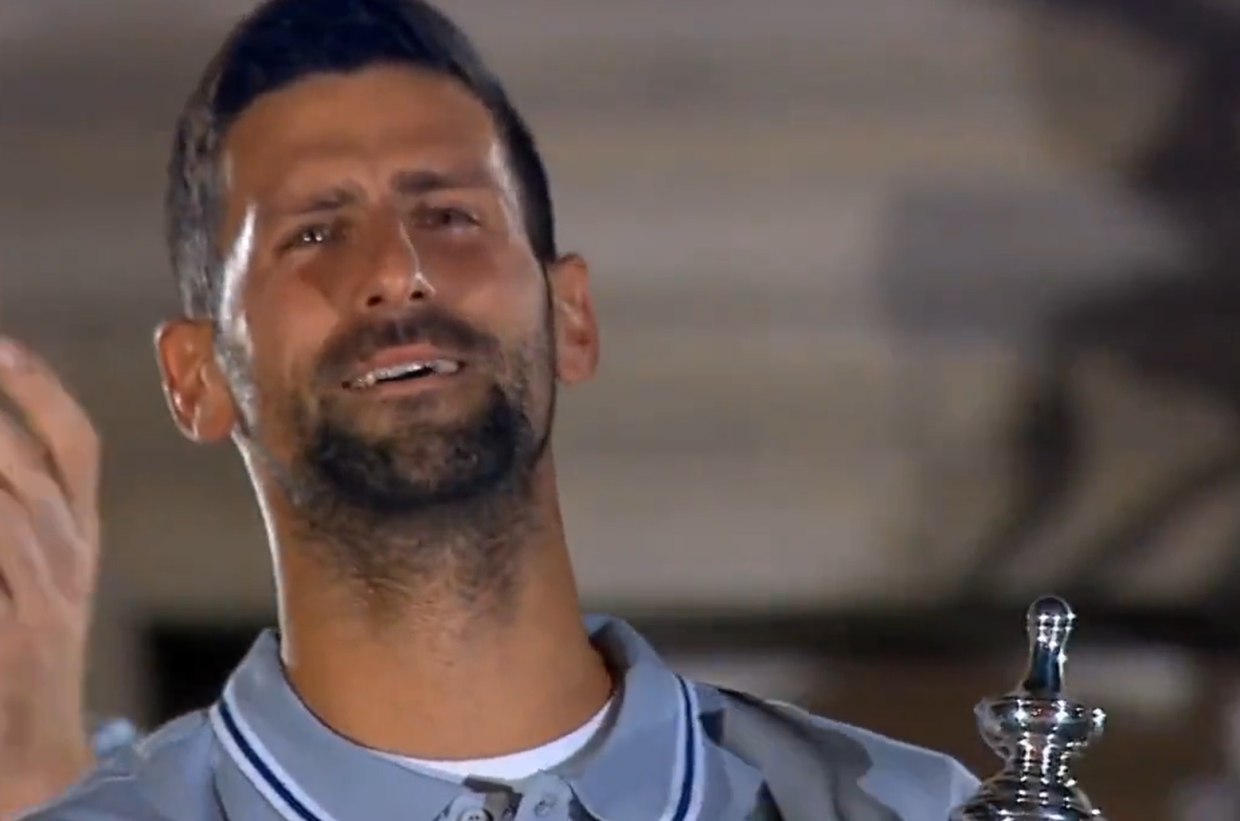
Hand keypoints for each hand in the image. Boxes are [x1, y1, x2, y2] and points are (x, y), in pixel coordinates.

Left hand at [0, 338, 100, 817]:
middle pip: (35, 467)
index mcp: (81, 532)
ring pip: (14, 510)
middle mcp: (71, 554)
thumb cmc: (23, 646)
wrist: (30, 749)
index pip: (79, 447)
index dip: (42, 391)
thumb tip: (1, 450)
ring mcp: (46, 595)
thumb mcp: (38, 570)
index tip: (3, 345)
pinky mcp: (17, 633)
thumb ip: (19, 512)